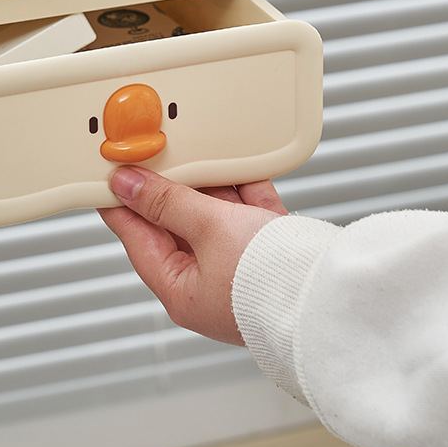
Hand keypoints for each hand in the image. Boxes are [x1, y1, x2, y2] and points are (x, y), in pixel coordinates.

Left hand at [98, 167, 286, 345]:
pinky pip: (248, 213)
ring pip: (214, 215)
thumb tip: (127, 185)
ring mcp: (240, 267)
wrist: (336, 293)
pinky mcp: (270, 252)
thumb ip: (168, 202)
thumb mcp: (209, 229)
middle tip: (157, 153)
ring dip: (210, 185)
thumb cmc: (272, 283)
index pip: (137, 238)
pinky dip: (245, 189)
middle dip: (172, 187)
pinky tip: (240, 166)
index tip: (111, 174)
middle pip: (176, 223)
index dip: (121, 203)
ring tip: (197, 154)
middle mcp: (208, 282)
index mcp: (181, 290)